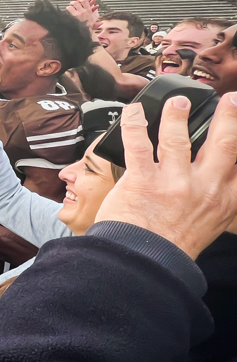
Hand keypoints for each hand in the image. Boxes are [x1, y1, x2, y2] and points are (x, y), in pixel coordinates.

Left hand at [66, 0, 98, 27]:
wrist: (84, 33)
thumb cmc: (88, 27)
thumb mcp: (94, 19)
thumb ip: (94, 12)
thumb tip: (96, 6)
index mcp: (89, 11)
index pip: (84, 1)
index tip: (78, 0)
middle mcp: (83, 11)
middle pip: (77, 2)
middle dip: (73, 2)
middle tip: (72, 4)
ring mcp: (78, 14)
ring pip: (72, 5)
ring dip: (70, 5)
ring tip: (69, 7)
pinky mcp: (73, 17)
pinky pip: (69, 9)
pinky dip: (67, 9)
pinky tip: (67, 12)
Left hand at [96, 95, 236, 258]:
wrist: (144, 264)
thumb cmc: (173, 244)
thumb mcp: (212, 223)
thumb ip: (220, 197)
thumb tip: (225, 176)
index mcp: (225, 199)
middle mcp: (205, 188)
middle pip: (224, 143)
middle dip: (229, 116)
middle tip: (231, 98)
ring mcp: (174, 183)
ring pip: (178, 138)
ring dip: (177, 114)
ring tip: (178, 101)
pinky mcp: (143, 181)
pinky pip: (138, 144)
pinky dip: (135, 123)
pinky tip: (134, 111)